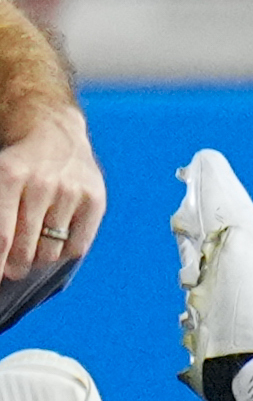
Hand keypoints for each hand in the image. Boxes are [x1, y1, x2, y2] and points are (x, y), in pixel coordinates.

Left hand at [0, 106, 103, 276]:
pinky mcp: (95, 198)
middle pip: (24, 251)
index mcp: (10, 176)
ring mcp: (72, 190)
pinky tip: (56, 238)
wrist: (53, 133)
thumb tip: (3, 266)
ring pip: (49, 253)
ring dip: (37, 258)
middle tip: (12, 265)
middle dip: (14, 267)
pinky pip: (76, 248)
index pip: (2, 239)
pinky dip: (63, 252)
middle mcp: (43, 182)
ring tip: (34, 246)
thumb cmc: (16, 169)